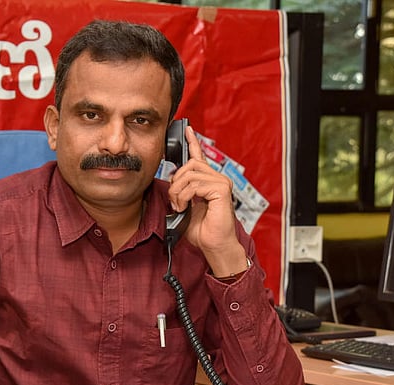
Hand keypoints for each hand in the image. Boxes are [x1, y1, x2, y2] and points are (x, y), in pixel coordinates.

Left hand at [167, 125, 247, 276]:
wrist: (214, 245)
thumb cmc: (202, 230)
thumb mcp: (184, 207)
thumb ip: (180, 192)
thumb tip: (171, 181)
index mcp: (207, 181)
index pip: (199, 157)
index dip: (192, 142)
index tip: (186, 129)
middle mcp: (217, 179)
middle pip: (188, 165)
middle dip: (175, 183)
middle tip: (175, 202)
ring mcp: (221, 182)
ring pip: (189, 174)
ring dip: (178, 192)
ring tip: (180, 207)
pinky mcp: (222, 189)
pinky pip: (195, 184)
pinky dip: (185, 197)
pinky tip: (186, 208)